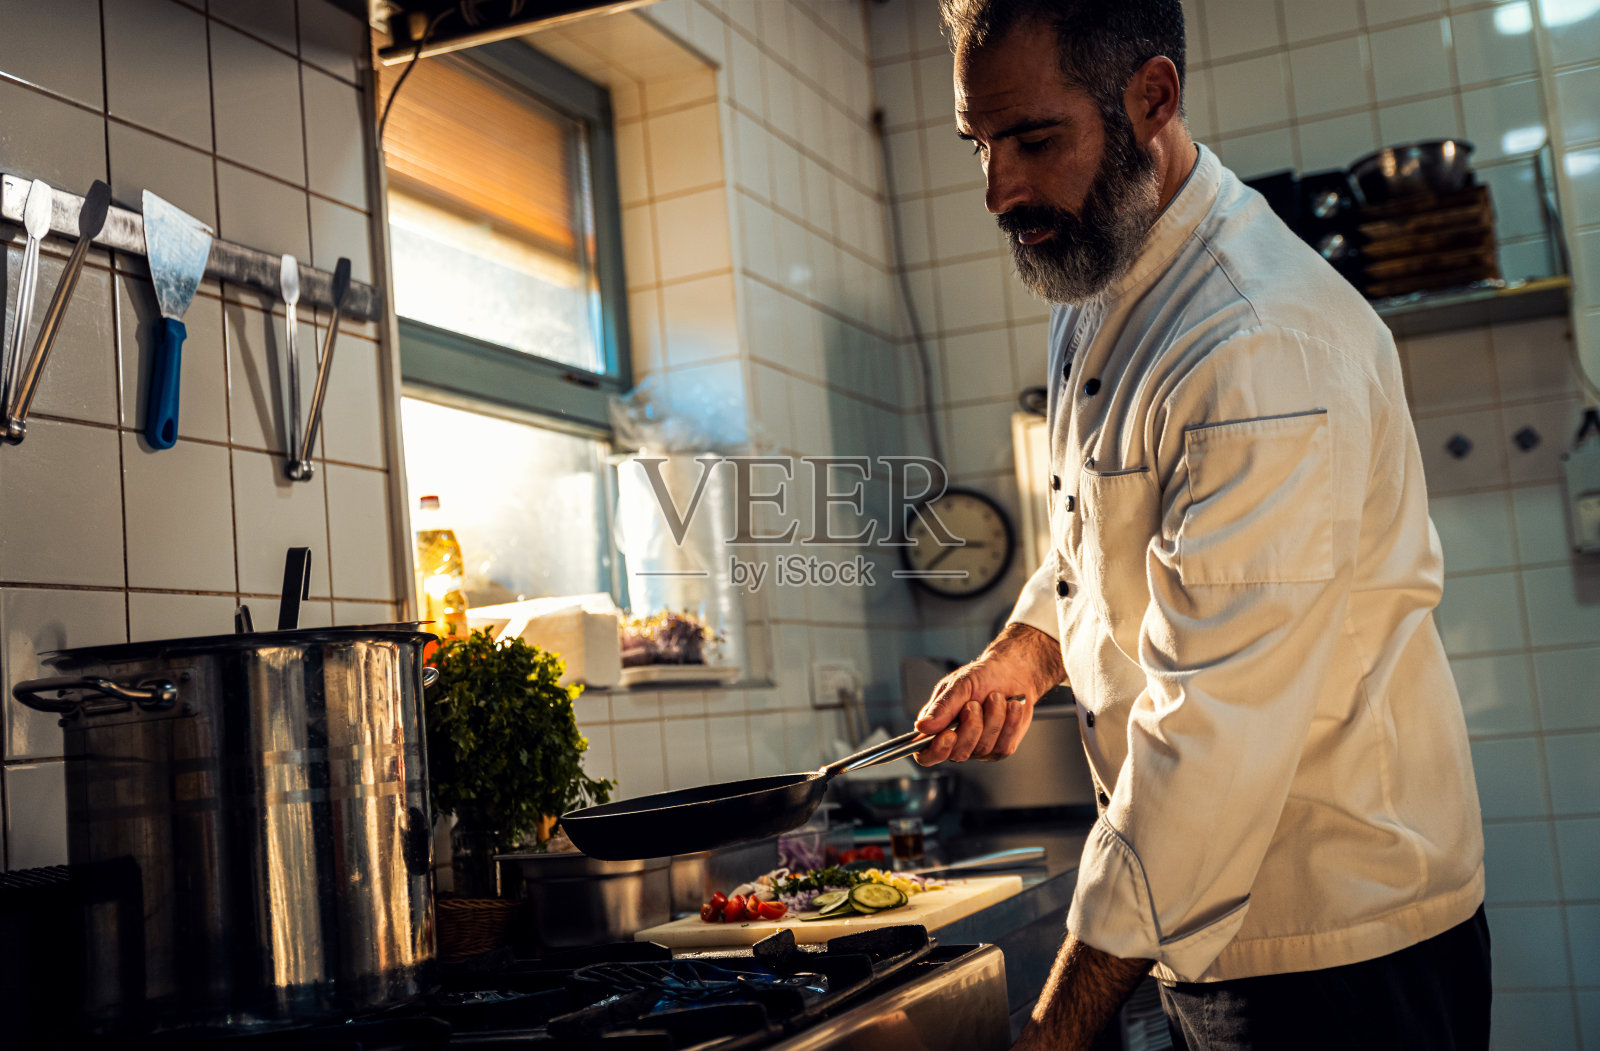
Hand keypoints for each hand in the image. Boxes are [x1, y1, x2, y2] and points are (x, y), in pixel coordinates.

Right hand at [914, 623, 1063, 764]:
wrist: (1012, 673)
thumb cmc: (981, 677)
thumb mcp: (959, 685)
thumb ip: (942, 707)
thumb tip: (922, 727)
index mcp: (936, 726)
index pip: (926, 754)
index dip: (936, 750)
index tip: (949, 734)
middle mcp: (955, 742)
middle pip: (958, 753)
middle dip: (971, 727)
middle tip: (975, 704)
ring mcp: (978, 748)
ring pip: (983, 748)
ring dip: (993, 718)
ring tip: (996, 697)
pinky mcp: (999, 749)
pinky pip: (1003, 746)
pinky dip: (1009, 722)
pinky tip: (1011, 706)